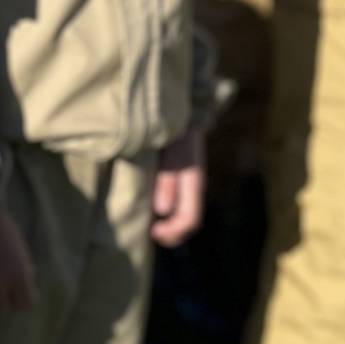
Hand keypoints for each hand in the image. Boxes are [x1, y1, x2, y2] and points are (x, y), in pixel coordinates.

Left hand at [151, 126, 204, 247]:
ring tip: (150, 224)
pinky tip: (152, 206)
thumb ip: (167, 181)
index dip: (172, 232)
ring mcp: (190, 180)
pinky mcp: (182, 174)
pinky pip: (179, 200)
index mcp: (193, 183)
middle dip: (172, 233)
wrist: (185, 109)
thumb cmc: (175, 131)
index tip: (152, 232)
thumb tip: (163, 211)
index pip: (190, 220)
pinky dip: (168, 210)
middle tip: (151, 234)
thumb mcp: (170, 155)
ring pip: (185, 211)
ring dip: (169, 222)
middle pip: (189, 221)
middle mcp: (194, 185)